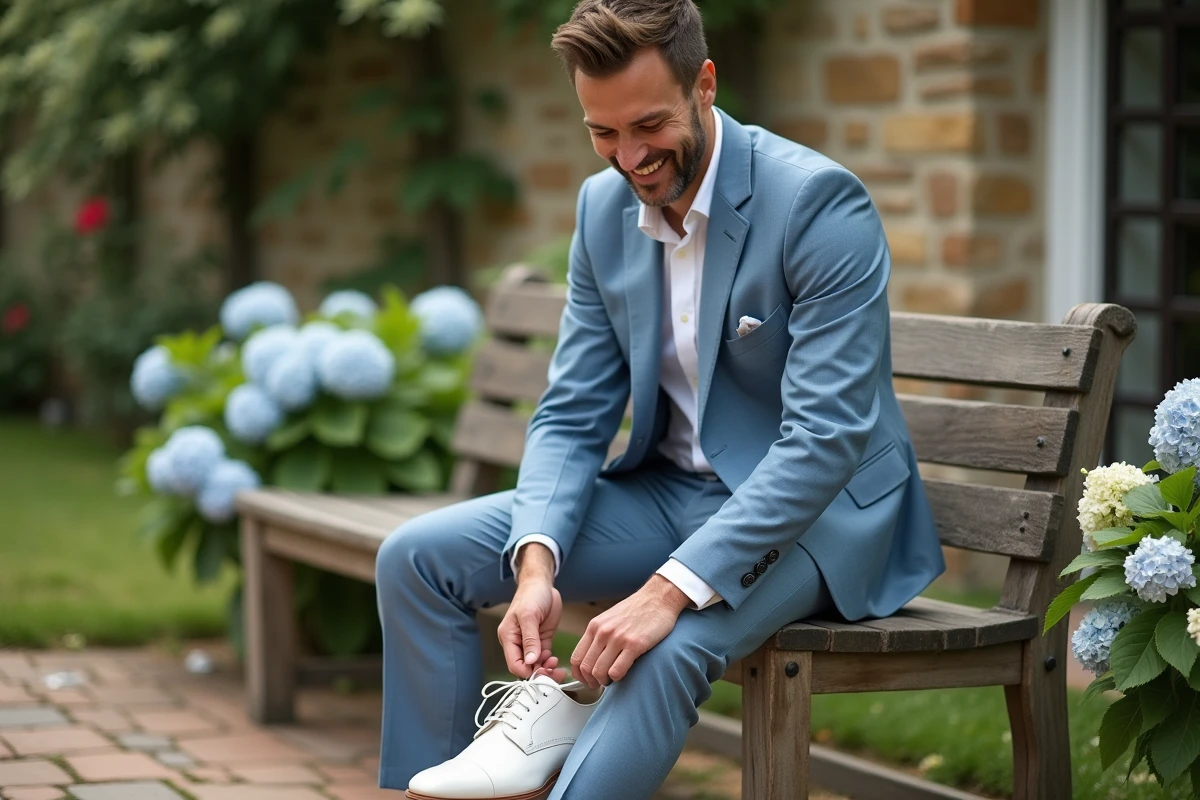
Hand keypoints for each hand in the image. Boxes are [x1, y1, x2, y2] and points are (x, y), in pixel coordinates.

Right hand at [498, 544, 565, 679]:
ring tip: (556, 665)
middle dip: (539, 673)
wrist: (542, 584)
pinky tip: (555, 660)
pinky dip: (549, 662)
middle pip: (525, 668)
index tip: (541, 672)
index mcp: (509, 638)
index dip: (527, 672)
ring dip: (546, 669)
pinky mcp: (541, 641)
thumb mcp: (529, 616)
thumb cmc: (531, 595)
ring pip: (536, 665)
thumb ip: (529, 639)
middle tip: (553, 672)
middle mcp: (517, 643)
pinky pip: (544, 658)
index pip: (514, 664)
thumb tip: (530, 661)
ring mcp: (530, 643)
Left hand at [570, 575, 689, 688]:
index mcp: (595, 626)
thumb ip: (599, 636)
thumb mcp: (609, 619)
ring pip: (599, 672)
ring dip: (604, 681)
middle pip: (586, 668)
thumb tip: (591, 658)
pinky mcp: (635, 645)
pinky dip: (617, 678)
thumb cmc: (637, 610)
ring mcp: (618, 638)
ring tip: (612, 679)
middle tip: (600, 684)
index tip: (586, 680)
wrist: (659, 597)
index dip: (579, 675)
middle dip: (591, 681)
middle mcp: (603, 632)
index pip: (576, 658)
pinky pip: (617, 671)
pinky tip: (623, 673)